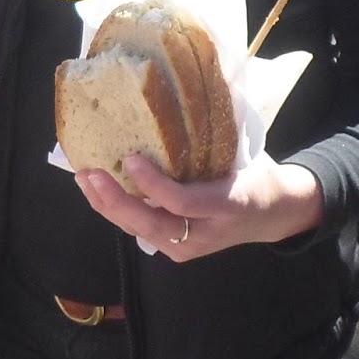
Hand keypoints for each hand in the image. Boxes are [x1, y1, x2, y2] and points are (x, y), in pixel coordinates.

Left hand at [74, 151, 323, 260]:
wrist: (273, 217)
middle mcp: (205, 233)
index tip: (131, 159)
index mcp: (227, 204)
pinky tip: (99, 191)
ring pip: (140, 231)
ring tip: (84, 179)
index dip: (154, 185)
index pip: (183, 203)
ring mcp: (189, 248)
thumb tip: (170, 107)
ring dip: (108, 206)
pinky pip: (141, 231)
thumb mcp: (242, 159)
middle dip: (116, 201)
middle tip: (90, 173)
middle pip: (152, 225)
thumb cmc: (255, 178)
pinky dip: (117, 211)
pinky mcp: (177, 251)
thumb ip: (208, 146)